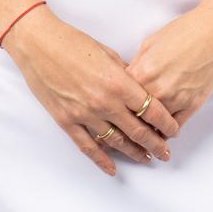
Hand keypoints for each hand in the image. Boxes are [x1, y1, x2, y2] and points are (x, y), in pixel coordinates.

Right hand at [3, 8, 179, 176]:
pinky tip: (112, 168)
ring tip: (147, 159)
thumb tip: (139, 89)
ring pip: (116, 142)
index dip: (166, 123)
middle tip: (166, 153)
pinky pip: (88, 147)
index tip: (174, 130)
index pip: (151, 109)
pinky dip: (102, 160)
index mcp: (118, 82)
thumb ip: (125, 75)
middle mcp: (104, 102)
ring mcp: (85, 114)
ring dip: (134, 152)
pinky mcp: (67, 121)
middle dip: (156, 144)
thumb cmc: (73, 43)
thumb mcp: (107, 54)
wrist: (38, 44)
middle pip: (138, 131)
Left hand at [123, 0, 212, 130]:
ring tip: (140, 133)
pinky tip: (162, 130)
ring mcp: (176, 99)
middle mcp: (158, 89)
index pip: (120, 96)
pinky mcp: (193, 105)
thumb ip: (137, 64)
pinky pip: (175, 127)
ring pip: (154, 126)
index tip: (113, 108)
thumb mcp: (151, 42)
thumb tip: (129, 79)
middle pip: (135, 115)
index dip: (115, 102)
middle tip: (121, 127)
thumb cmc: (187, 30)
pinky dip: (167, 130)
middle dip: (127, 120)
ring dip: (147, 130)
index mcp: (143, 71)